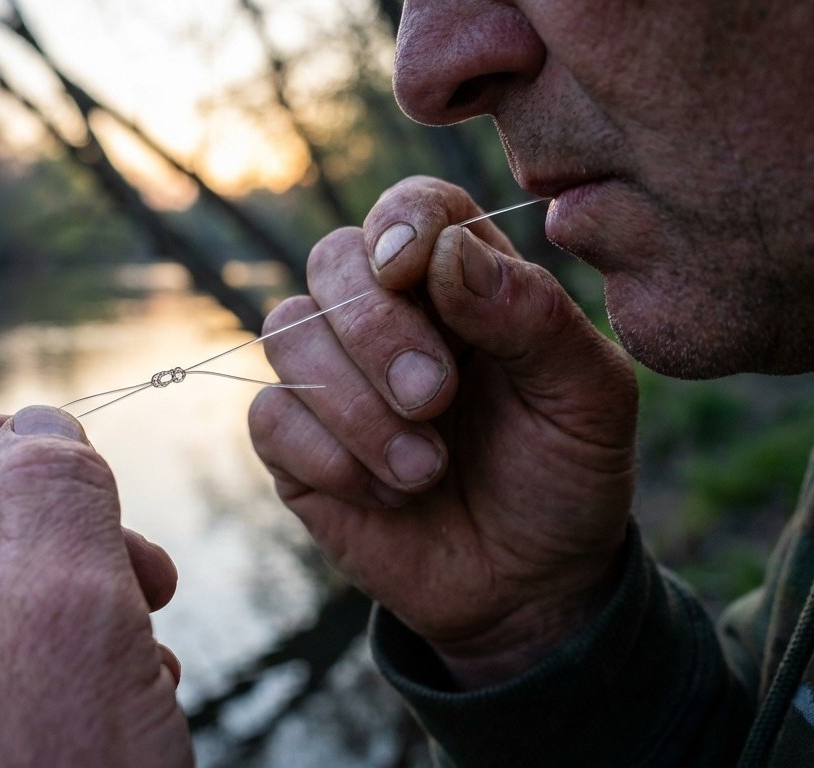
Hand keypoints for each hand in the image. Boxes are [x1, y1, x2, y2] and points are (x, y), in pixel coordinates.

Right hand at [249, 177, 637, 686]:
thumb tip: (445, 253)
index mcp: (464, 281)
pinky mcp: (295, 443)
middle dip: (375, 329)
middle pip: (331, 260)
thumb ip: (531, 314)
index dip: (401, 226)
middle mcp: (389, 316)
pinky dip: (330, 458)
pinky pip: (271, 416)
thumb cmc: (565, 476)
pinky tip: (389, 495)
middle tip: (435, 398)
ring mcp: (333, 377)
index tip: (411, 272)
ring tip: (426, 471)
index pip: (411, 208)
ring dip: (355, 406)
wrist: (528, 588)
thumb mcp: (588, 397)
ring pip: (287, 332)